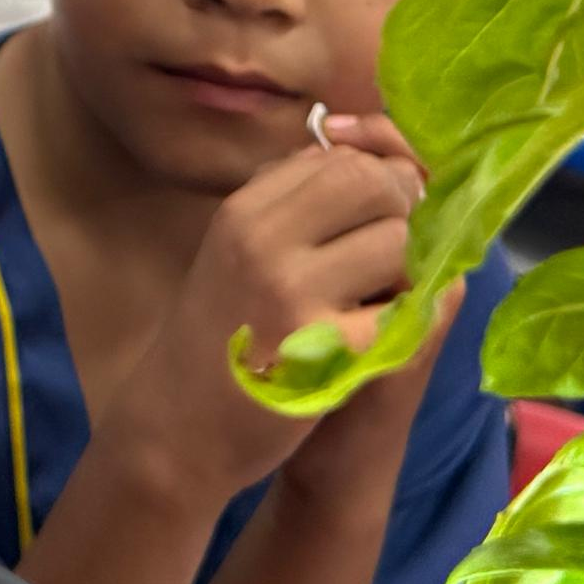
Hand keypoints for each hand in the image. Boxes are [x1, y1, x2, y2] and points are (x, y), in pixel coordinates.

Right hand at [128, 115, 424, 500]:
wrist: (177, 429)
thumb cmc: (217, 337)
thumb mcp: (235, 251)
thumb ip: (288, 202)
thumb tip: (360, 154)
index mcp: (244, 210)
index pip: (339, 157)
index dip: (376, 181)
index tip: (377, 217)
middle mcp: (264, 239)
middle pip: (373, 183)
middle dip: (399, 214)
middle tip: (390, 256)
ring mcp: (293, 292)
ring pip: (398, 242)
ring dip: (405, 270)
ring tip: (378, 300)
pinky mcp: (326, 349)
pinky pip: (401, 309)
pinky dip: (400, 322)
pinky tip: (372, 340)